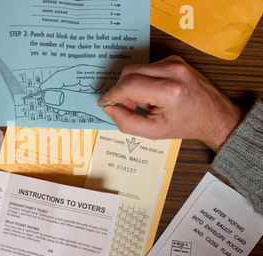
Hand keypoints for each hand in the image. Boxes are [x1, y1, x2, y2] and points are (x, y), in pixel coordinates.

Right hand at [98, 55, 244, 151]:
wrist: (213, 115)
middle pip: (129, 73)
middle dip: (122, 91)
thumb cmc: (186, 125)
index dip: (112, 95)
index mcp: (169, 91)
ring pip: (136, 69)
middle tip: (129, 108)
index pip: (129, 86)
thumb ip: (126, 122)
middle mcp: (173, 71)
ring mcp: (174, 62)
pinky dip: (142, 81)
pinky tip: (152, 95)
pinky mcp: (173, 59)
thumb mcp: (153, 132)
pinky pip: (145, 67)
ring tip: (144, 104)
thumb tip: (109, 108)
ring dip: (132, 87)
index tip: (104, 102)